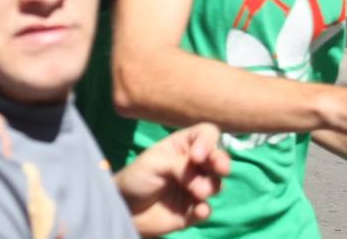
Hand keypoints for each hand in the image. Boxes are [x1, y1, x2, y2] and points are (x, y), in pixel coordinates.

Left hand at [114, 123, 230, 236]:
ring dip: (211, 186)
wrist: (125, 209)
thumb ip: (180, 166)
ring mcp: (195, 188)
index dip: (207, 141)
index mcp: (182, 146)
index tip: (198, 156)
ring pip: (216, 184)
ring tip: (198, 193)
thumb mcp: (154, 163)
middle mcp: (193, 165)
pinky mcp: (193, 210)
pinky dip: (205, 209)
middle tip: (220, 169)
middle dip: (221, 162)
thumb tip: (204, 183)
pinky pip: (207, 209)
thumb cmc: (136, 177)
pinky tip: (198, 210)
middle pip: (218, 158)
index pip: (205, 134)